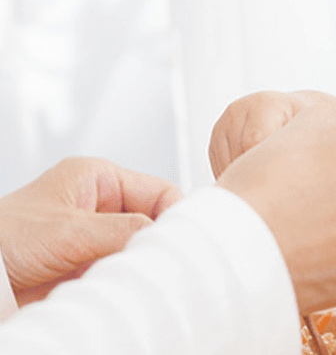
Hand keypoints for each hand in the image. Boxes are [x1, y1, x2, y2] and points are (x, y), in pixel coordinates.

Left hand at [0, 157, 181, 303]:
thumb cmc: (2, 238)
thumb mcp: (70, 230)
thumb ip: (125, 231)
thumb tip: (168, 238)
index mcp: (98, 180)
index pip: (160, 192)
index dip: (176, 215)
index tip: (185, 240)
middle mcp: (100, 207)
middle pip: (154, 222)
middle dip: (158, 243)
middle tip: (166, 262)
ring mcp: (94, 238)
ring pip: (140, 249)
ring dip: (141, 265)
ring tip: (142, 277)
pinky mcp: (87, 267)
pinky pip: (123, 271)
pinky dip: (128, 281)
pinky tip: (127, 287)